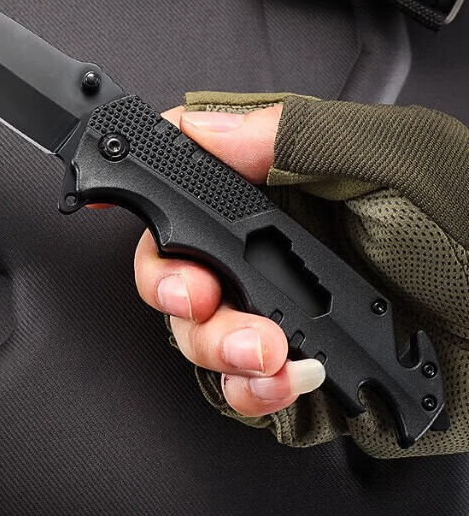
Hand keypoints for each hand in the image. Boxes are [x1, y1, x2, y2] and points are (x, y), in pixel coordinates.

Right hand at [134, 105, 325, 416]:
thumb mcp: (399, 162)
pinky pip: (237, 387)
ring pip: (197, 333)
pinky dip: (250, 390)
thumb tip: (208, 125)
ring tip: (266, 348)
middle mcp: (272, 249)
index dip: (147, 187)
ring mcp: (277, 311)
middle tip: (201, 297)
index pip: (189, 179)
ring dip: (215, 346)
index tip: (115, 198)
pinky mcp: (290, 371)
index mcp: (285, 187)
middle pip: (175, 264)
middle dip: (174, 287)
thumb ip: (301, 135)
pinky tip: (286, 376)